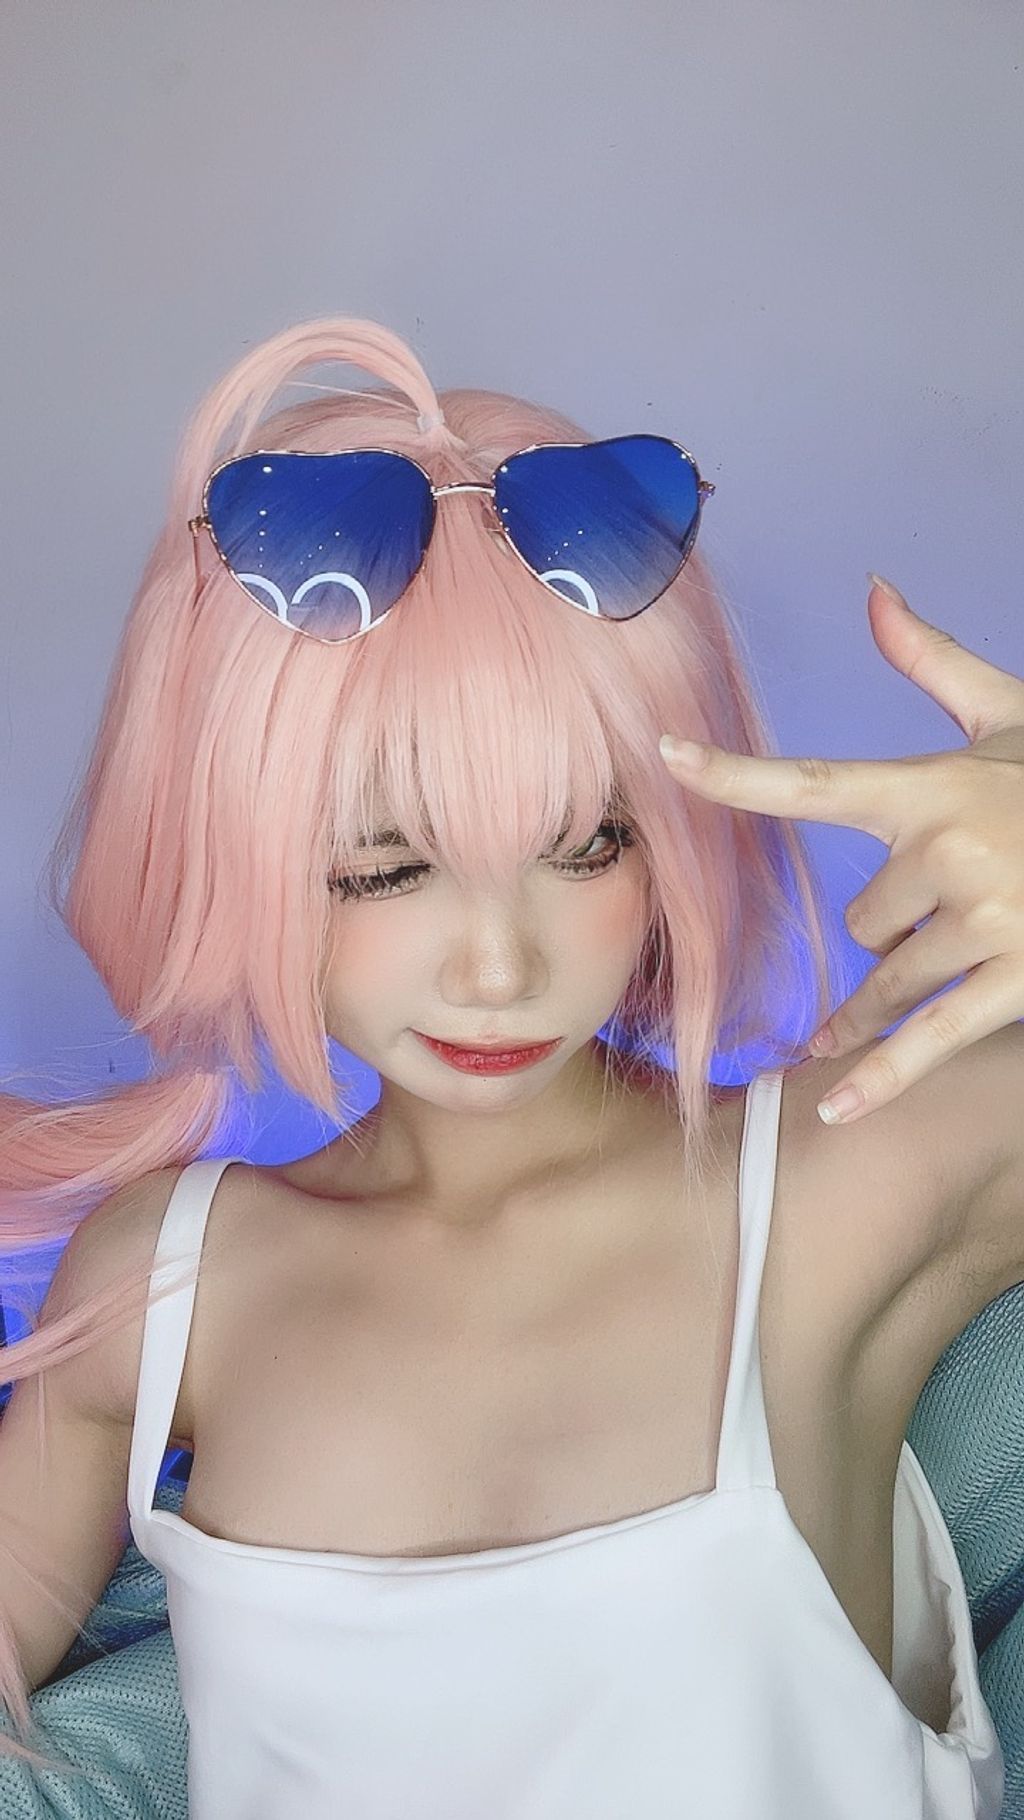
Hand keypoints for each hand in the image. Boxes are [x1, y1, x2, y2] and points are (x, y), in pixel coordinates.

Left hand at [659, 575, 1023, 1126]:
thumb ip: (933, 663)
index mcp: (933, 787)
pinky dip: (886, 1078)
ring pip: (890, 977)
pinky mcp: (1017, 980)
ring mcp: (985, 922)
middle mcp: (950, 852)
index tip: (665, 757)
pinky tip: (837, 1108)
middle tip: (955, 907)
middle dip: (894, 928)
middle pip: (863, 919)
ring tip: (881, 1007)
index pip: (813, 782)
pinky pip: (933, 1037)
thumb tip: (874, 592)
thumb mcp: (1009, 715)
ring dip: (886, 997)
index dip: (733, 775)